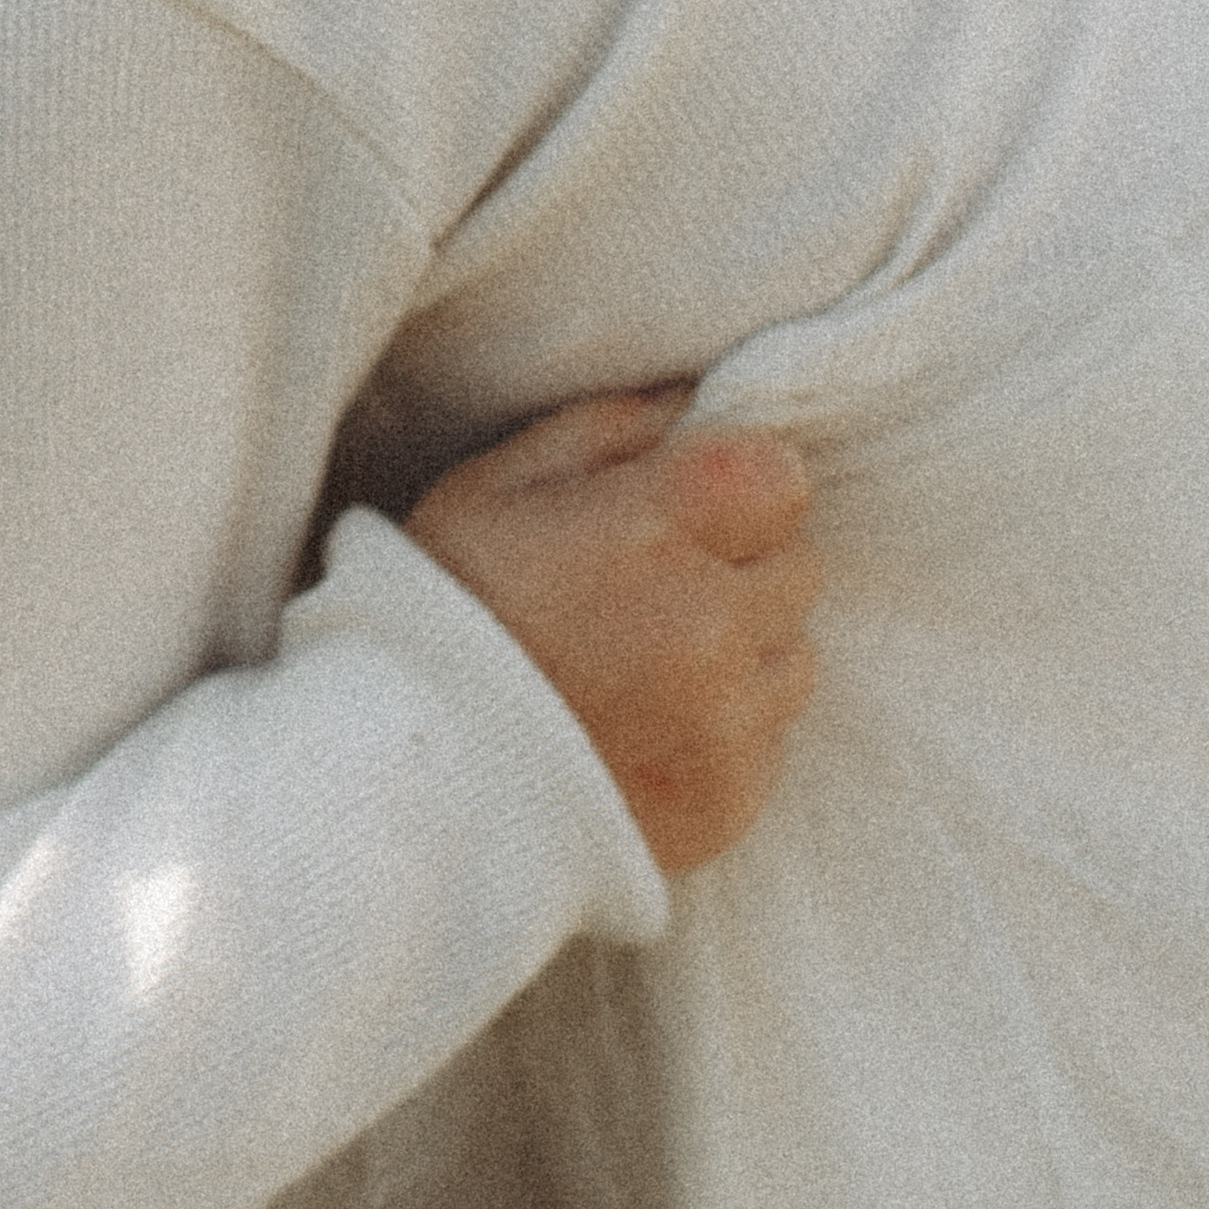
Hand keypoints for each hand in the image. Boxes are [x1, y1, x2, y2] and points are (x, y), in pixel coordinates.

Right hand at [405, 387, 818, 873]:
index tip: (690, 504)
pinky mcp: (731, 801)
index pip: (780, 476)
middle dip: (740, 565)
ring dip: (742, 649)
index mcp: (657, 528)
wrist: (412, 790)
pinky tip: (646, 726)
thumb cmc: (441, 614)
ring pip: (792, 656)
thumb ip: (603, 430)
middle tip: (652, 586)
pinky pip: (770, 740)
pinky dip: (726, 728)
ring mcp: (729, 723)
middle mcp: (713, 624)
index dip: (739, 483)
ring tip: (647, 662)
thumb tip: (688, 407)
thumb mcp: (492, 486)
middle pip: (796, 566)